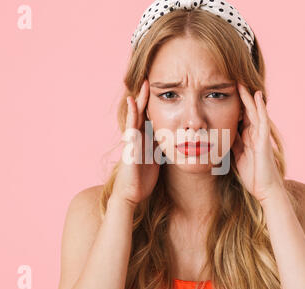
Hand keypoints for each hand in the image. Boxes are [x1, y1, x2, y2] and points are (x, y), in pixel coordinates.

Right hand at [111, 79, 160, 206]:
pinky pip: (130, 126)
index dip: (155, 104)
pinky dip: (132, 113)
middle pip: (143, 112)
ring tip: (144, 84)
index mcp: (146, 140)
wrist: (131, 194)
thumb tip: (175, 142)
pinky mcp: (129, 145)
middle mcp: (138, 137)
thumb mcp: (156, 160)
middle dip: (148, 97)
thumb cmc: (142, 179)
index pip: (151, 117)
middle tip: (152, 79)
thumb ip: (161, 149)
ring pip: (135, 115)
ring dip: (139, 100)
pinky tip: (133, 102)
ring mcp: (132, 140)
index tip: (163, 89)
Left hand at [231, 83, 283, 202]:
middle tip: (233, 80)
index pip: (240, 116)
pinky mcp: (264, 140)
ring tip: (242, 82)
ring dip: (248, 97)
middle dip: (240, 97)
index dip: (234, 104)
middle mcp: (255, 134)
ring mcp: (260, 136)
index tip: (224, 91)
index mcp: (248, 137)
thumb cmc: (253, 175)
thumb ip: (234, 144)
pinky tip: (257, 96)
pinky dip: (260, 107)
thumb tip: (223, 134)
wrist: (265, 190)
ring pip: (254, 112)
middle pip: (247, 111)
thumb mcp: (238, 156)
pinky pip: (262, 120)